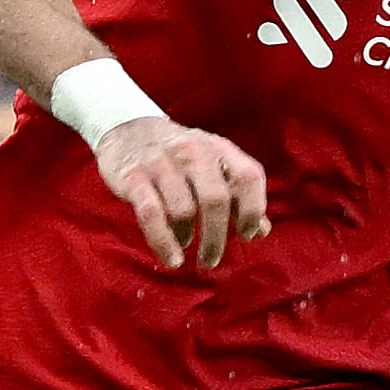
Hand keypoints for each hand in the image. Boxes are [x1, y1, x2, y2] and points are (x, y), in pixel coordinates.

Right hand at [96, 114, 270, 270]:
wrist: (127, 128)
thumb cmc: (179, 157)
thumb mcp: (212, 167)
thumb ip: (238, 197)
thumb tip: (261, 231)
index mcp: (219, 148)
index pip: (248, 176)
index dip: (253, 209)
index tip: (247, 234)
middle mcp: (193, 152)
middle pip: (216, 200)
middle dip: (217, 238)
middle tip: (211, 260)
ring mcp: (162, 163)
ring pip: (183, 210)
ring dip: (186, 237)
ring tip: (184, 244)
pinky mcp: (134, 177)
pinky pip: (152, 216)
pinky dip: (164, 243)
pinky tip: (171, 259)